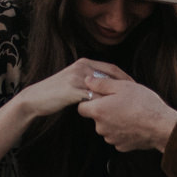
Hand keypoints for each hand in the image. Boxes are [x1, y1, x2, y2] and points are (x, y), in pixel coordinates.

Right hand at [12, 57, 129, 119]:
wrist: (36, 99)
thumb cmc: (55, 94)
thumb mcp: (74, 83)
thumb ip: (89, 82)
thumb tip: (106, 89)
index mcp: (85, 63)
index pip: (112, 68)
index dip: (126, 78)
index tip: (138, 88)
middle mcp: (83, 66)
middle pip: (112, 75)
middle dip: (127, 87)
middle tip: (140, 97)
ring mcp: (78, 77)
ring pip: (105, 87)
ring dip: (119, 97)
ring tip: (131, 107)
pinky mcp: (73, 89)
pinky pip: (94, 97)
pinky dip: (105, 105)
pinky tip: (114, 114)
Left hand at [79, 73, 176, 152]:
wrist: (162, 126)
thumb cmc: (143, 103)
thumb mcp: (123, 86)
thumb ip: (101, 83)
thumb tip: (87, 80)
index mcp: (98, 111)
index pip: (81, 107)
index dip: (89, 101)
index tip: (100, 97)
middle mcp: (101, 127)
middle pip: (96, 117)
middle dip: (104, 110)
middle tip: (121, 102)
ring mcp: (111, 139)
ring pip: (107, 127)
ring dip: (114, 121)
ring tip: (130, 113)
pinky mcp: (121, 146)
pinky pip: (117, 136)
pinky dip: (123, 131)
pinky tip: (135, 124)